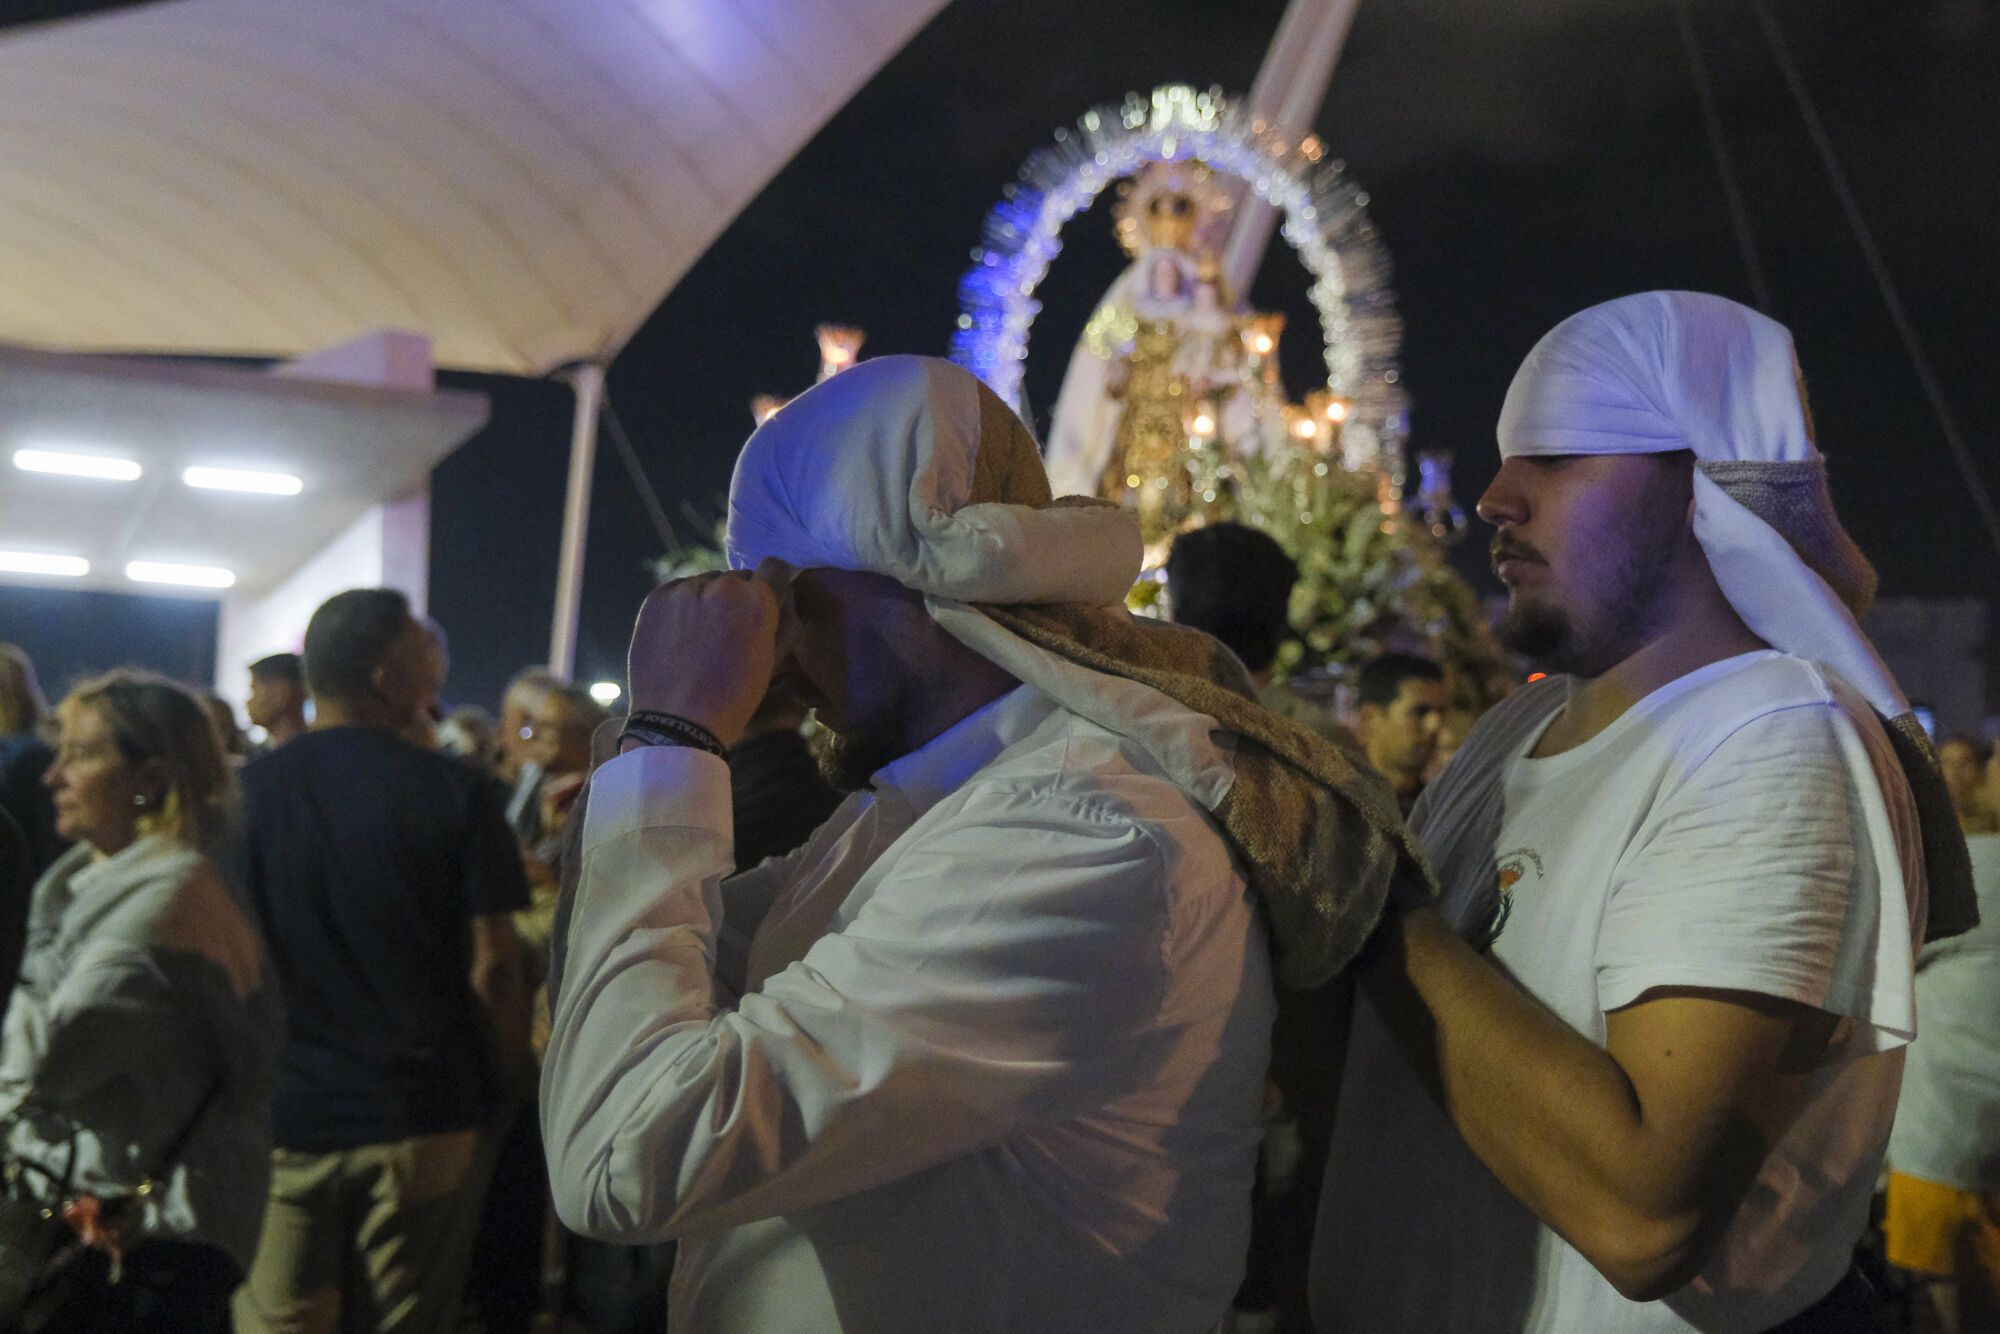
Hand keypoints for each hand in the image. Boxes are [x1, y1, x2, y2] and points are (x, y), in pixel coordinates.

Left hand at [626, 559, 796, 747]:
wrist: (677, 722)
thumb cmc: (733, 697)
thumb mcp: (773, 660)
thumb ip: (784, 620)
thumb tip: (784, 592)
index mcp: (757, 602)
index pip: (774, 567)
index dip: (771, 585)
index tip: (763, 602)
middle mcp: (722, 586)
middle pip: (736, 580)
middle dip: (736, 600)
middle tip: (726, 633)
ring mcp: (685, 589)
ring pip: (705, 585)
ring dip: (707, 602)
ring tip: (699, 638)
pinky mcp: (657, 598)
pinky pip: (678, 592)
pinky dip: (681, 607)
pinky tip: (679, 637)